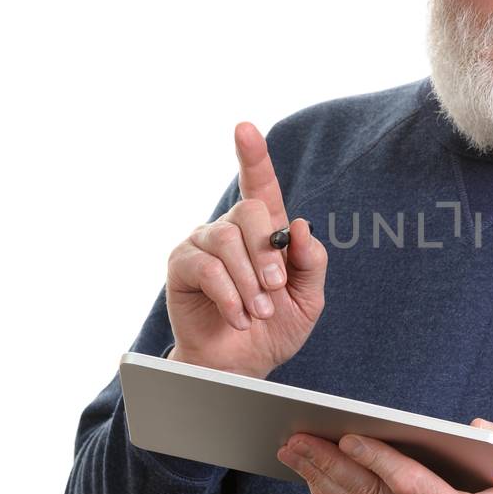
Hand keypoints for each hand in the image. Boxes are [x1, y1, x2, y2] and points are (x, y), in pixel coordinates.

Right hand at [166, 122, 327, 379]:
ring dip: (249, 281)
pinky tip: (239, 317)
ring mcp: (203, 245)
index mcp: (264, 230)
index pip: (259, 184)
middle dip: (267, 253)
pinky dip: (229, 295)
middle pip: (249, 211)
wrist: (243, 365)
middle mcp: (231, 230)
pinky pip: (207, 267)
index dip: (252, 155)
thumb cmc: (274, 328)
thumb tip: (299, 226)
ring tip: (258, 311)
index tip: (245, 128)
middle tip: (274, 290)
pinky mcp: (182, 267)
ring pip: (227, 241)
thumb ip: (310, 262)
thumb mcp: (308, 298)